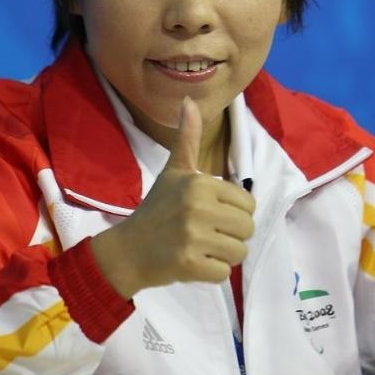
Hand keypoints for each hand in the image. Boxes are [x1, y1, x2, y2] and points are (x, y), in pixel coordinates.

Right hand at [91, 96, 254, 298]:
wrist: (127, 249)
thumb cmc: (156, 209)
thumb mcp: (173, 171)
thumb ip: (187, 139)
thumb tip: (189, 101)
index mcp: (199, 183)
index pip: (248, 203)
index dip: (234, 212)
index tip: (211, 214)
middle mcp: (198, 207)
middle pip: (247, 228)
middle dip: (232, 235)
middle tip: (207, 234)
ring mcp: (193, 237)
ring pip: (239, 252)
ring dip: (224, 255)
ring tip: (202, 248)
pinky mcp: (190, 265)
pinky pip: (224, 274)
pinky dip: (212, 273)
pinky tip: (193, 263)